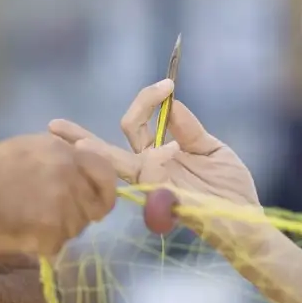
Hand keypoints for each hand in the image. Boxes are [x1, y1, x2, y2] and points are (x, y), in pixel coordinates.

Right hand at [0, 134, 118, 255]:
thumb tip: (82, 162)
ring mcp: (64, 206)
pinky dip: (40, 244)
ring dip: (56, 229)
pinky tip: (19, 232)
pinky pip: (56, 245)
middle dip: (76, 214)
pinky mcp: (52, 232)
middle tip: (49, 215)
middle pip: (93, 208)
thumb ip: (61, 155)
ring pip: (75, 229)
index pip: (106, 176)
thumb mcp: (30, 147)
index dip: (103, 191)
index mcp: (67, 155)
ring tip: (26, 220)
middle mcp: (72, 178)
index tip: (93, 199)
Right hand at [49, 80, 263, 225]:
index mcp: (159, 155)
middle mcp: (149, 170)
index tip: (168, 82)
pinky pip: (144, 173)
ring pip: (115, 161)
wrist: (246, 219)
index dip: (146, 101)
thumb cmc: (230, 187)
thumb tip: (171, 103)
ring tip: (94, 134)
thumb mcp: (211, 148)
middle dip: (77, 137)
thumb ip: (188, 128)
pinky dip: (151, 156)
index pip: (134, 126)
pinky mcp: (161, 197)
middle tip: (55, 124)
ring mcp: (152, 185)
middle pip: (106, 149)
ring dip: (103, 145)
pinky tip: (161, 151)